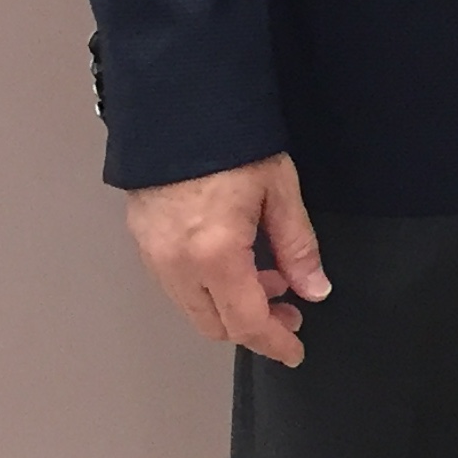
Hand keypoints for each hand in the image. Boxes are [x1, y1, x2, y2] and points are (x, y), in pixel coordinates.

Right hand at [126, 152, 330, 366]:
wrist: (177, 105)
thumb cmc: (232, 141)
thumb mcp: (279, 189)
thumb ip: (298, 245)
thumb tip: (315, 290)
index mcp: (215, 255)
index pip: (246, 322)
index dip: (274, 343)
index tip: (295, 351)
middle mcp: (177, 265)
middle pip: (215, 325)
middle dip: (254, 327)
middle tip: (289, 310)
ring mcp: (153, 256)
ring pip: (193, 308)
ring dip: (229, 307)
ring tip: (267, 280)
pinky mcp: (142, 242)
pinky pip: (176, 286)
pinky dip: (207, 289)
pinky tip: (233, 264)